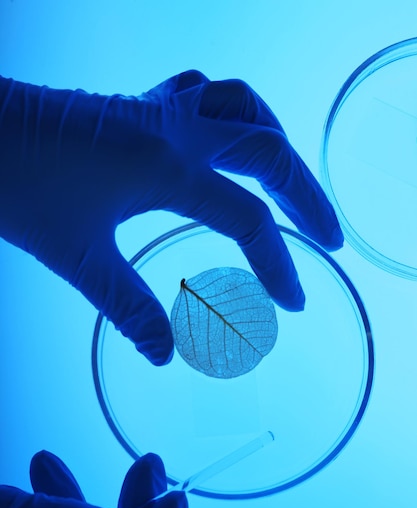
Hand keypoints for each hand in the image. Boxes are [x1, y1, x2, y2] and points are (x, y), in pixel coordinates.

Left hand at [0, 70, 342, 364]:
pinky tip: (226, 144)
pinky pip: (204, 94)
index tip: (291, 299)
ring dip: (276, 143)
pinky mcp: (139, 106)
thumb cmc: (17, 184)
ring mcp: (157, 110)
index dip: (277, 262)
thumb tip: (164, 354)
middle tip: (330, 235)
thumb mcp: (77, 256)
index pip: (246, 219)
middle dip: (308, 196)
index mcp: (165, 168)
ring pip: (242, 106)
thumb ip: (129, 307)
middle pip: (269, 150)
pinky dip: (231, 116)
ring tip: (290, 182)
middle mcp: (172, 129)